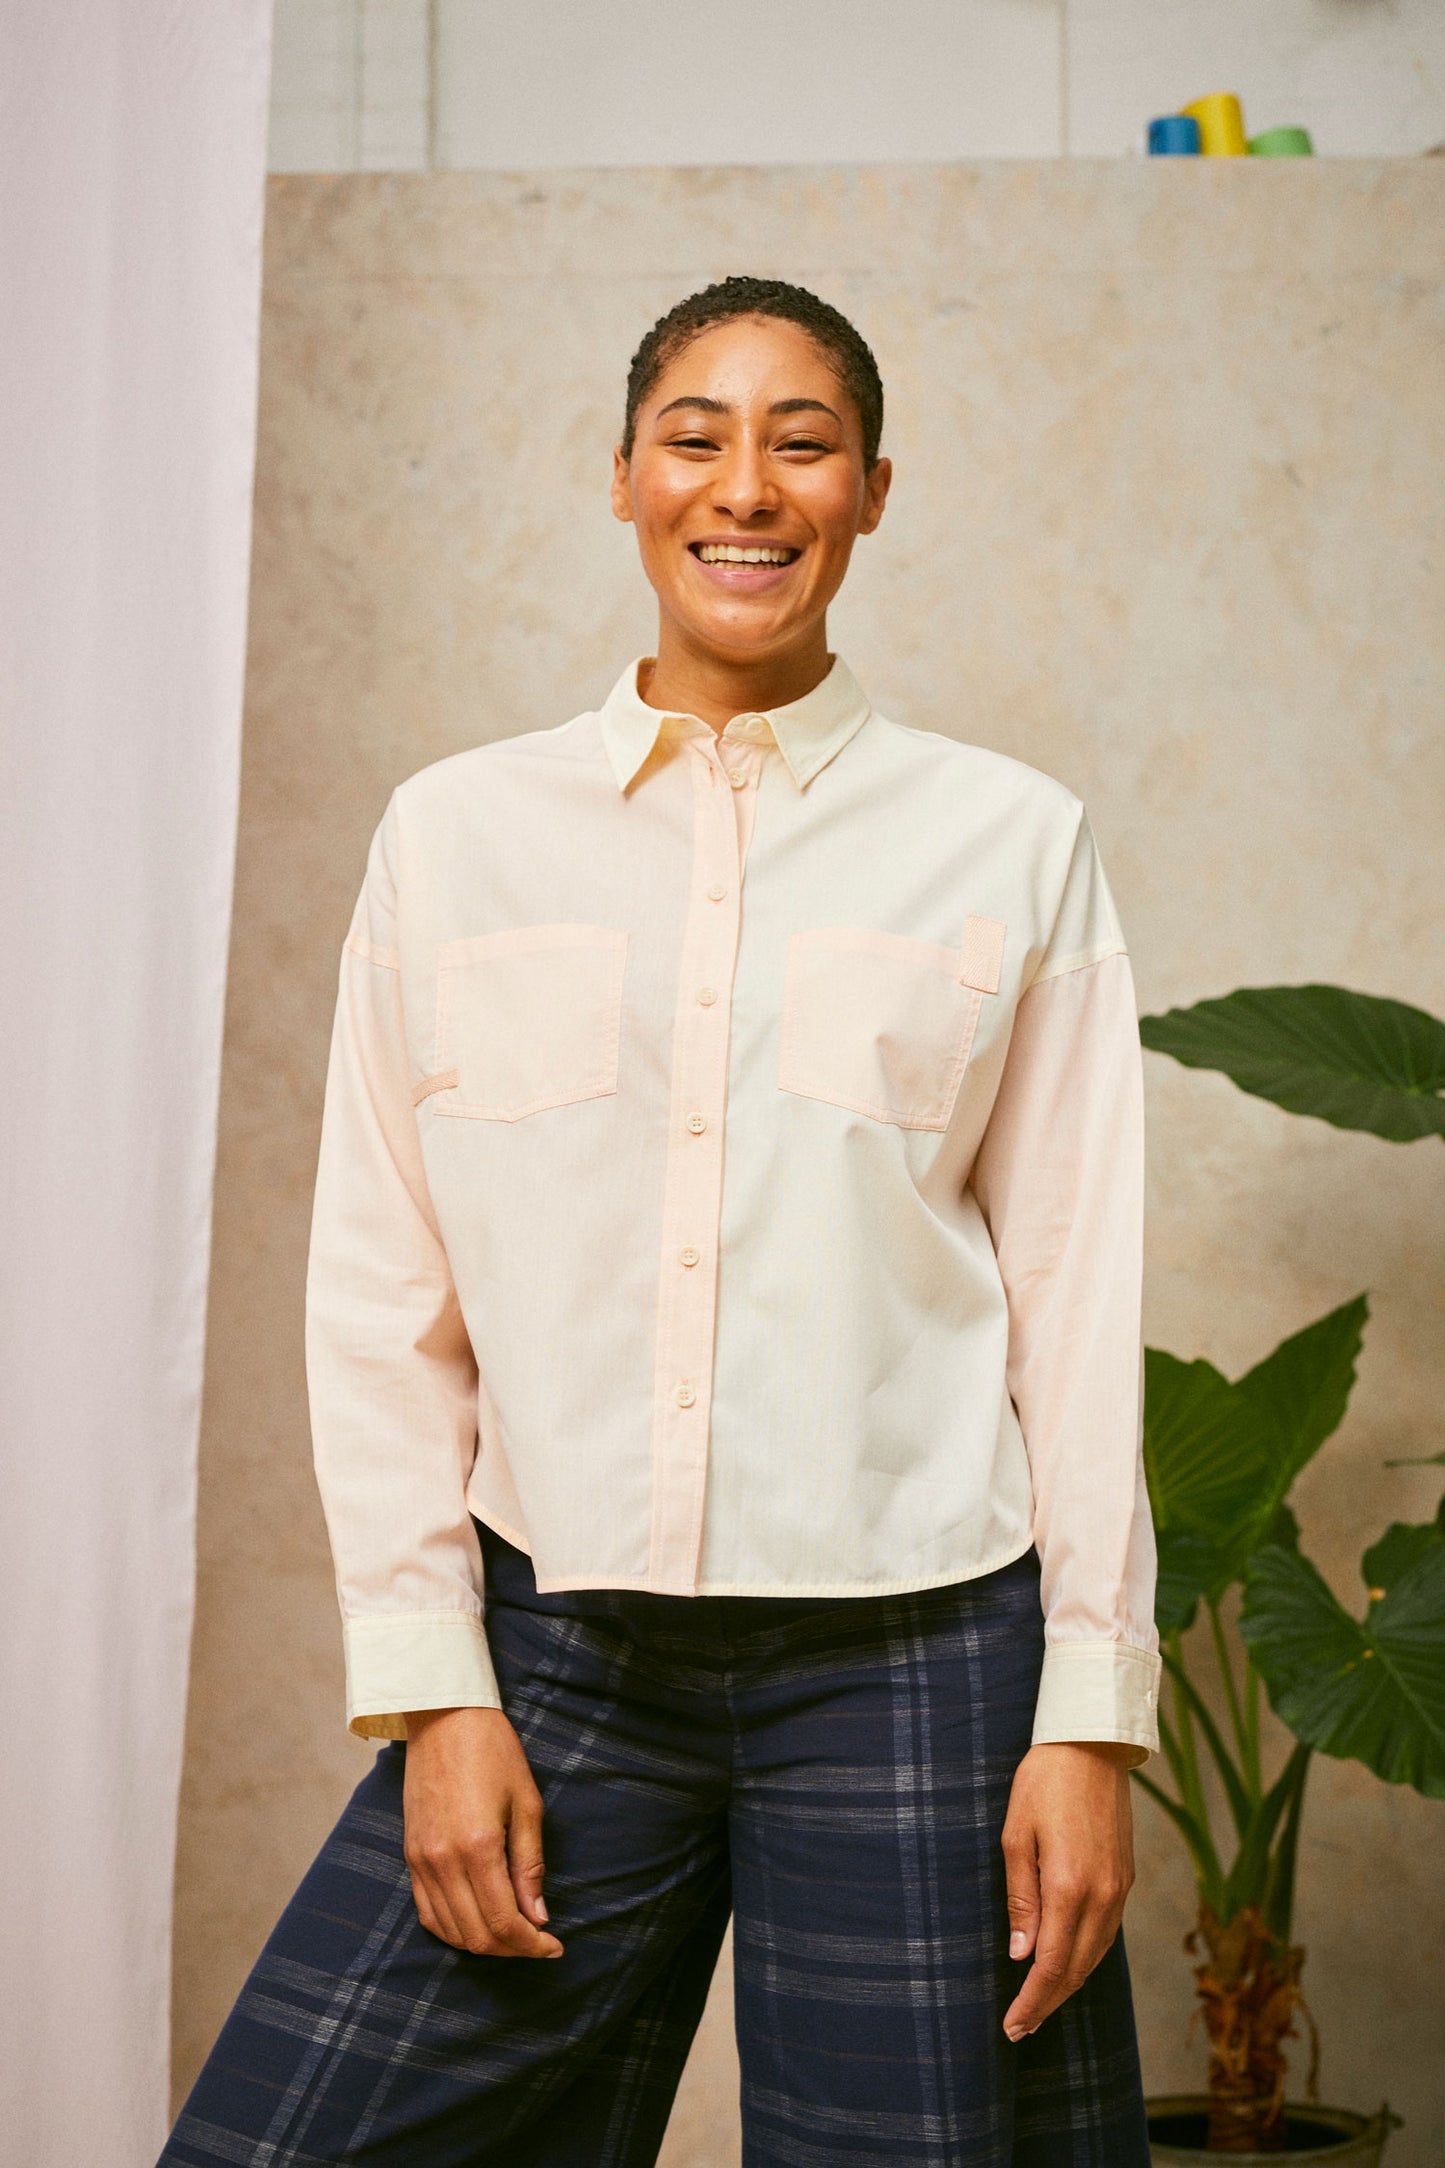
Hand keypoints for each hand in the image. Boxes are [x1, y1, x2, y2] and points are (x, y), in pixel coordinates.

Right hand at [401, 1706, 563, 1957]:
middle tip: (539, 1941)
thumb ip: (530, 1864)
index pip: (503, 1921)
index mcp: (477, 1846)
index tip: (555, 1946)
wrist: (444, 1718)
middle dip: (512, 1948)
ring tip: (513, 1933)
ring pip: (450, 1930)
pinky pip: (427, 1912)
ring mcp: (420, 1861)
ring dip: (483, 1943)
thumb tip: (538, 1917)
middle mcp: (442, 1861)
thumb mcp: (527, 1803)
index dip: (531, 1944)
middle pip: (476, 1935)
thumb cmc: (493, 1752)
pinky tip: (477, 1922)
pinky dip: (453, 1928)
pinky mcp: (409, 1855)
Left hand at [1000, 1740, 1134, 2041]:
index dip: (1032, 2002)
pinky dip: (1087, 1956)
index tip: (1012, 2026)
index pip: (1052, 1966)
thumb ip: (1021, 1898)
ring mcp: (1119, 1888)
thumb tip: (1023, 1954)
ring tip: (1041, 2003)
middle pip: (1077, 1969)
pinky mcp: (1126, 1876)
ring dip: (1069, 1984)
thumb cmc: (1044, 1782)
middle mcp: (1102, 1895)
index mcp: (1069, 1887)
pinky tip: (1069, 1962)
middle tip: (1020, 2027)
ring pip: (1096, 1955)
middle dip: (1049, 2003)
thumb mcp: (1016, 1835)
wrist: (1091, 1744)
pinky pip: (1107, 1932)